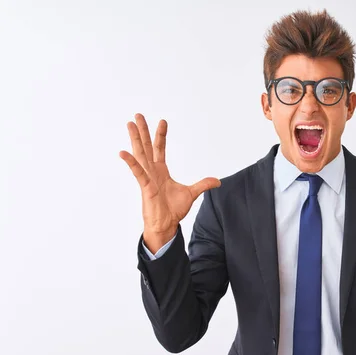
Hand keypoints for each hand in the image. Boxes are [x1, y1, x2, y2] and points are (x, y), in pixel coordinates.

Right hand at [119, 114, 220, 248]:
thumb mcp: (191, 193)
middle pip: (147, 146)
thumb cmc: (173, 210)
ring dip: (135, 139)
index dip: (161, 135)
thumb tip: (217, 181)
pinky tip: (124, 152)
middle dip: (143, 131)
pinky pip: (138, 172)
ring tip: (130, 124)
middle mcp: (152, 171)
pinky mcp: (145, 187)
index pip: (160, 148)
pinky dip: (131, 162)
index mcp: (161, 171)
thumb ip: (203, 185)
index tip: (162, 121)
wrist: (166, 225)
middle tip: (138, 115)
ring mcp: (147, 178)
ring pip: (140, 154)